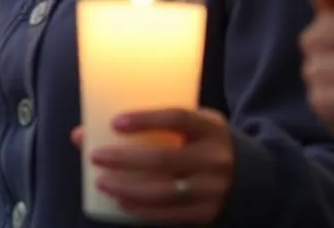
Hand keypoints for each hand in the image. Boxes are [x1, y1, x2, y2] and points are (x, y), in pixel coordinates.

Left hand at [73, 108, 232, 223]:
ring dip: (128, 188)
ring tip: (102, 182)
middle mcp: (215, 158)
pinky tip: (122, 203)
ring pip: (164, 191)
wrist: (251, 176)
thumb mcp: (189, 125)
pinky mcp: (208, 213)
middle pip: (164, 159)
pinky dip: (144, 211)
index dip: (146, 120)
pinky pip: (171, 215)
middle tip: (96, 156)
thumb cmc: (203, 142)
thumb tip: (82, 134)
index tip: (114, 123)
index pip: (178, 118)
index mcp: (210, 128)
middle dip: (125, 159)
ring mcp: (213, 189)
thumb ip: (148, 125)